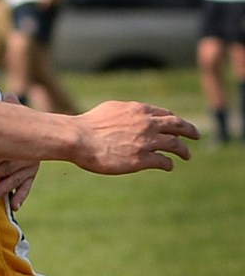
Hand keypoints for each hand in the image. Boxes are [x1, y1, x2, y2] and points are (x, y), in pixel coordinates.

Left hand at [0, 92, 38, 209]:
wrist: (45, 130)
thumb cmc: (21, 118)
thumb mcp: (17, 108)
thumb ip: (10, 103)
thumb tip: (7, 95)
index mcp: (17, 141)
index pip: (3, 151)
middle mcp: (24, 155)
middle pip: (5, 167)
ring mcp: (29, 166)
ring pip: (13, 179)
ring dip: (1, 189)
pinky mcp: (31, 174)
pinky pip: (27, 186)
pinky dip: (21, 196)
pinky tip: (15, 206)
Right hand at [72, 101, 198, 173]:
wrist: (78, 138)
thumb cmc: (89, 125)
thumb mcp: (110, 109)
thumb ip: (126, 112)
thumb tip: (133, 113)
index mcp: (139, 110)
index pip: (165, 114)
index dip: (174, 120)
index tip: (178, 126)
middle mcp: (147, 124)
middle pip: (177, 126)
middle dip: (190, 131)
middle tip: (196, 135)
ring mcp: (146, 142)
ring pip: (175, 145)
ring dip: (184, 150)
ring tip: (187, 155)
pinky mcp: (141, 159)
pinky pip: (164, 161)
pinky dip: (168, 164)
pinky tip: (168, 166)